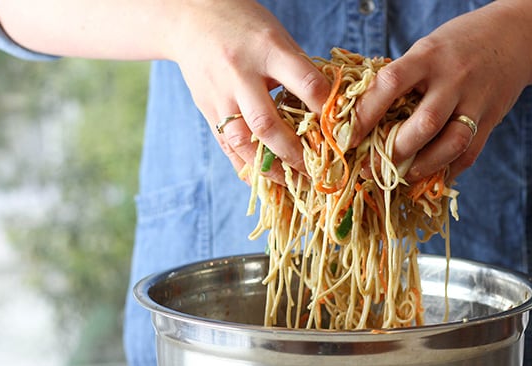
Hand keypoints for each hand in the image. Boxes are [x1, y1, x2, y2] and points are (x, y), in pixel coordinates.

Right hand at [168, 0, 331, 181]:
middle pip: (267, 122)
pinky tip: (263, 181)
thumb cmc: (245, 26)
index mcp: (266, 49)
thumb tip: (328, 108)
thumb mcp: (277, 36)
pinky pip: (226, 146)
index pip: (305, 82)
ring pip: (242, 140)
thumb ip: (300, 70)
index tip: (340, 128)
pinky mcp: (207, 109)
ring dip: (268, 167)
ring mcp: (219, 94)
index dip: (326, 108)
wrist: (191, 18)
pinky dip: (245, 167)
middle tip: (315, 169)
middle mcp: (240, 73)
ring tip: (291, 181)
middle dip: (294, 151)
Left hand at [351, 4, 530, 181]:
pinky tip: (428, 178)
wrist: (514, 38)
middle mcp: (453, 78)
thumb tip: (362, 117)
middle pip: (424, 122)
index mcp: (427, 56)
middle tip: (370, 169)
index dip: (366, 114)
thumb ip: (401, 79)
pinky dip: (447, 171)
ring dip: (423, 167)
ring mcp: (475, 101)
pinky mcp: (491, 120)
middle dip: (394, 151)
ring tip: (401, 177)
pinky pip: (469, 153)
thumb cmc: (456, 46)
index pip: (391, 84)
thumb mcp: (425, 50)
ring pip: (451, 143)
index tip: (347, 138)